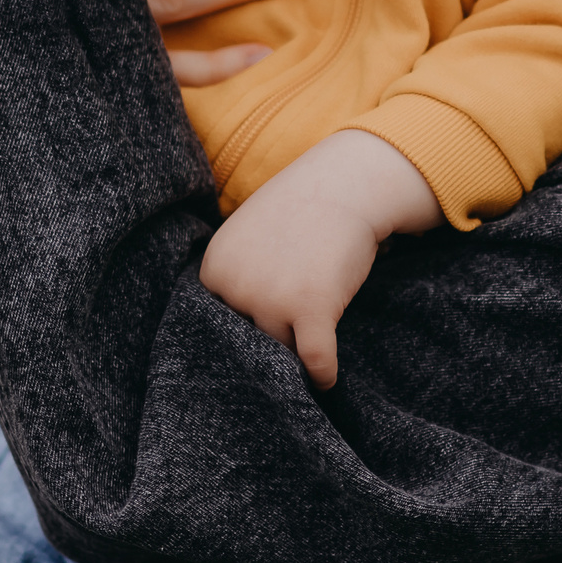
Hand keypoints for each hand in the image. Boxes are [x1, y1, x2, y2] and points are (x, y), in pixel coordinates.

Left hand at [197, 131, 442, 387]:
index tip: (269, 318)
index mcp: (216, 268)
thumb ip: (237, 280)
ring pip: (283, 351)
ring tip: (312, 343)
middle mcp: (237, 286)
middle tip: (294, 330)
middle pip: (252, 339)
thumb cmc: (301, 210)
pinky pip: (315, 360)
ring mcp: (274, 299)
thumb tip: (235, 343)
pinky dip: (323, 375)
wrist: (345, 184)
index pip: (222, 321)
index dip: (248, 321)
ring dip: (300, 350)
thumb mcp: (249, 237)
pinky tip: (327, 378)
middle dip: (274, 335)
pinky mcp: (313, 308)